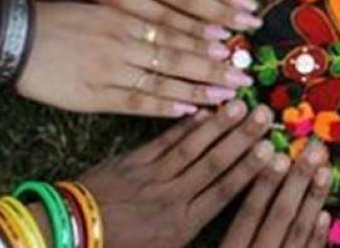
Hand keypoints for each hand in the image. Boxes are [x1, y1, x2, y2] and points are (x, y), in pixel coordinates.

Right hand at [17, 2, 252, 116]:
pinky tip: (190, 110)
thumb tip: (175, 15)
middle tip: (243, 73)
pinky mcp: (96, 95)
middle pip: (177, 52)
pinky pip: (137, 102)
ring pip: (163, 78)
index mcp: (124, 13)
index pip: (173, 24)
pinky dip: (164, 106)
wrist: (14, 38)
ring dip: (198, 87)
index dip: (204, 33)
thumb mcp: (101, 2)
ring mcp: (110, 68)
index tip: (231, 39)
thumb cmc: (60, 18)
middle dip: (212, 64)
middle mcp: (122, 40)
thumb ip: (136, 10)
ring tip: (227, 94)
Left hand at [77, 102, 272, 247]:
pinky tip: (202, 110)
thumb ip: (188, 234)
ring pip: (192, 147)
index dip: (250, 169)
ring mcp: (151, 177)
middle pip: (214, 163)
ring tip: (241, 104)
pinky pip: (163, 140)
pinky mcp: (131, 162)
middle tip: (265, 114)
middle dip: (242, 138)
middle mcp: (172, 198)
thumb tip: (223, 233)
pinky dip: (184, 125)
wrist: (67, 235)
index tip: (272, 150)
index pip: (224, 191)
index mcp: (182, 225)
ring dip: (219, 124)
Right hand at [219, 142, 330, 247]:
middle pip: (279, 214)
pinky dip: (317, 235)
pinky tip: (325, 214)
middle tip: (312, 150)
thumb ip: (209, 217)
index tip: (273, 149)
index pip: (248, 211)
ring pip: (298, 231)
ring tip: (324, 171)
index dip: (263, 181)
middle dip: (297, 180)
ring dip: (313, 199)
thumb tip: (213, 168)